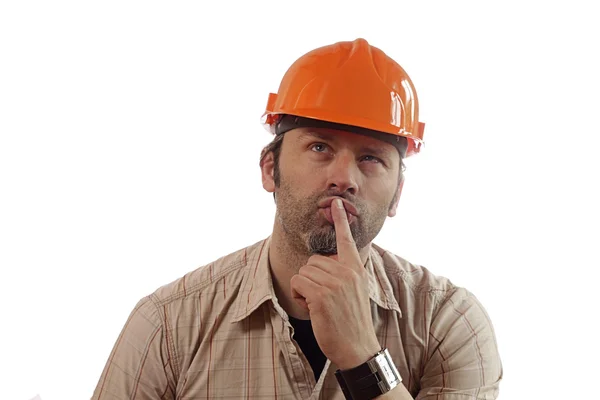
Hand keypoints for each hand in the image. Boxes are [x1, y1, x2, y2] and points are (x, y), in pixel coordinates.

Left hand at [290, 198, 380, 369]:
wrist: (357, 347)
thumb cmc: (352, 321)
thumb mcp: (355, 291)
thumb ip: (343, 273)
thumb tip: (323, 263)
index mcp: (356, 268)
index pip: (347, 240)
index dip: (341, 220)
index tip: (336, 203)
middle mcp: (347, 272)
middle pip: (313, 260)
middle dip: (311, 279)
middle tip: (324, 298)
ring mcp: (335, 283)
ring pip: (303, 271)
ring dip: (304, 289)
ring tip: (320, 305)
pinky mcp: (322, 295)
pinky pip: (298, 282)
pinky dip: (299, 296)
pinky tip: (312, 309)